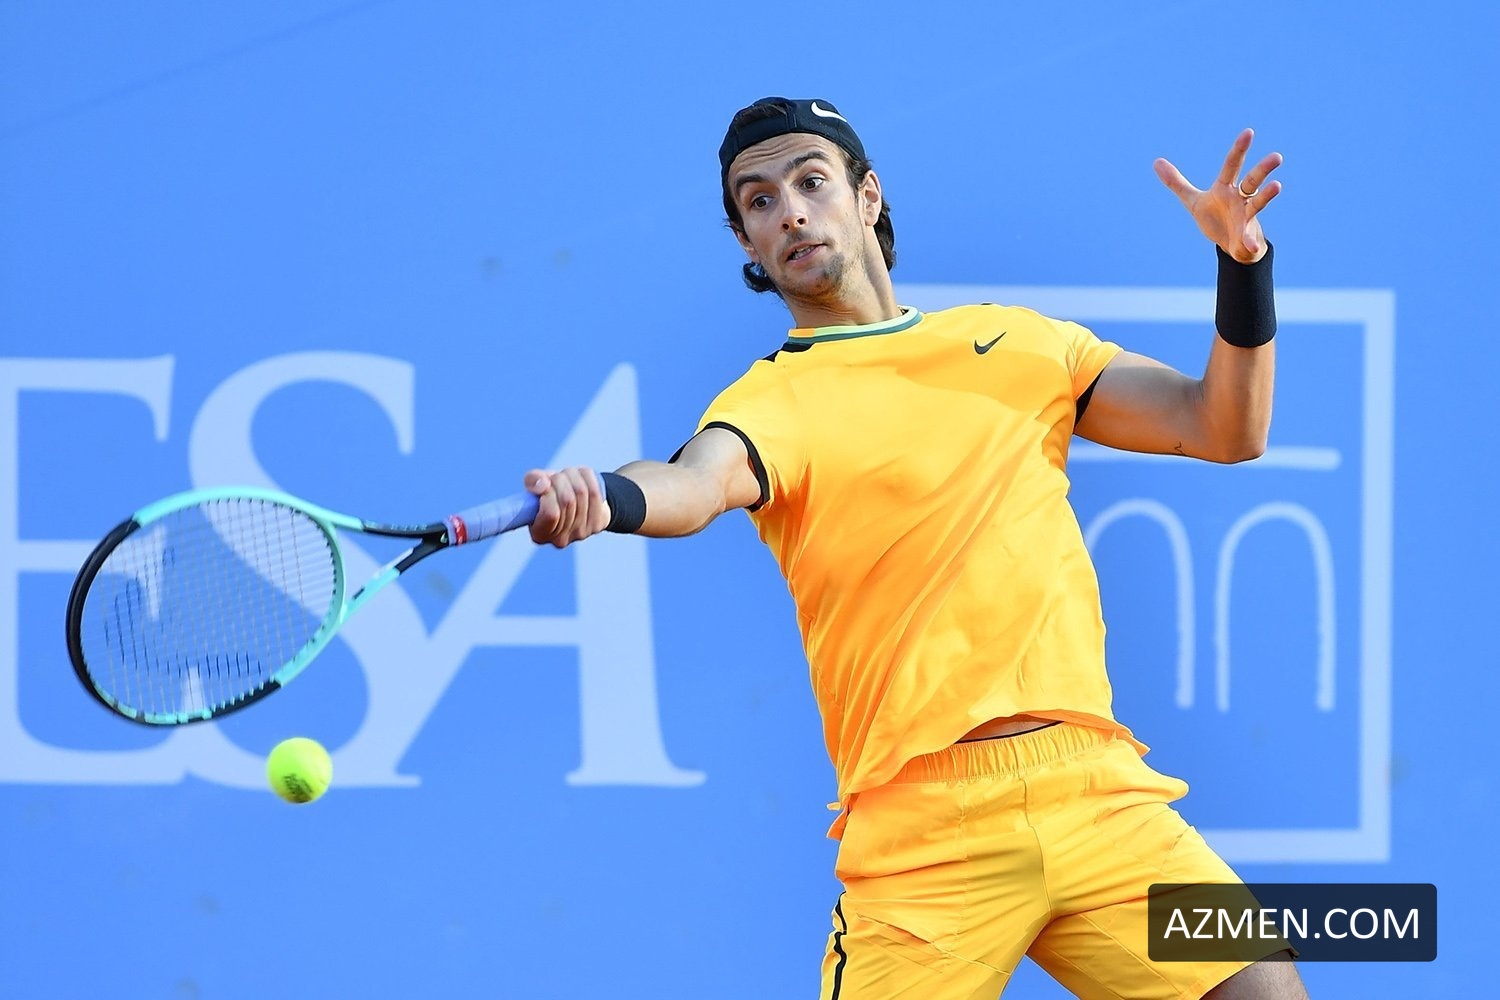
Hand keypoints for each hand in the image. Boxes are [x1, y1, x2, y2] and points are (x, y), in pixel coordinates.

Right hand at [524, 466, 609, 547]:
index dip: (549, 493)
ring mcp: (581, 533)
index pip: (550, 513)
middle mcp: (561, 539)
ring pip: (581, 492)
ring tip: (568, 476)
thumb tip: (543, 484)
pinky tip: (581, 477)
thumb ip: (532, 481)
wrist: (576, 501)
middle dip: (560, 480)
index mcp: (540, 534)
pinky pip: (595, 491)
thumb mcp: (536, 486)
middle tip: (557, 477)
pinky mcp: (597, 524)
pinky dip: (587, 478)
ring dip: (573, 476)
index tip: (545, 484)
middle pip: (567, 500)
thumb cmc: (551, 494)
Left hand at [1155, 129, 1282, 262]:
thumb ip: (1176, 183)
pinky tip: (1252, 246)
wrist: (1231, 245)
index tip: (1249, 132)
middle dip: (1263, 169)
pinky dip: (1250, 242)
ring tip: (1277, 186)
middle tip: (1277, 156)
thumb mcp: (1193, 200)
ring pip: (1258, 202)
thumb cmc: (1215, 218)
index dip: (1239, 150)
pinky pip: (1249, 238)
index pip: (1232, 165)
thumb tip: (1156, 162)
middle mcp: (1240, 198)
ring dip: (1267, 195)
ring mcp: (1246, 216)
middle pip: (1252, 180)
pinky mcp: (1246, 235)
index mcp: (1226, 187)